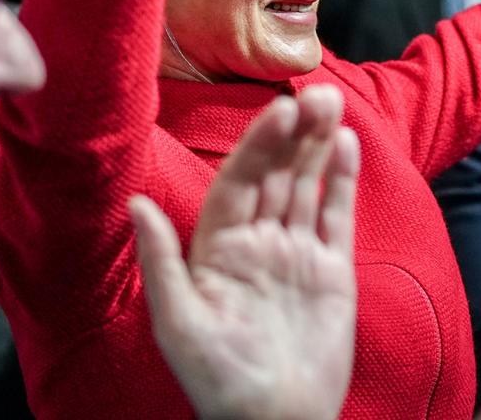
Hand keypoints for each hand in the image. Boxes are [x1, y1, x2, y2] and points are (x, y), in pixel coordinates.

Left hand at [131, 85, 359, 419]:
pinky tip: (344, 143)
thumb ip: (161, 261)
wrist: (276, 419)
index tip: (278, 110)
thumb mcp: (179, 323)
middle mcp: (257, 242)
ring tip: (330, 103)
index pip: (239, 182)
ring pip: (306, 186)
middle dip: (292, 133)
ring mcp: (295, 253)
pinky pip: (335, 216)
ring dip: (317, 144)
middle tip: (313, 94)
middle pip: (276, 175)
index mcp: (218, 248)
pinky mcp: (331, 270)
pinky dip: (341, 180)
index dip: (257, 146)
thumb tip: (135, 202)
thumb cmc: (218, 380)